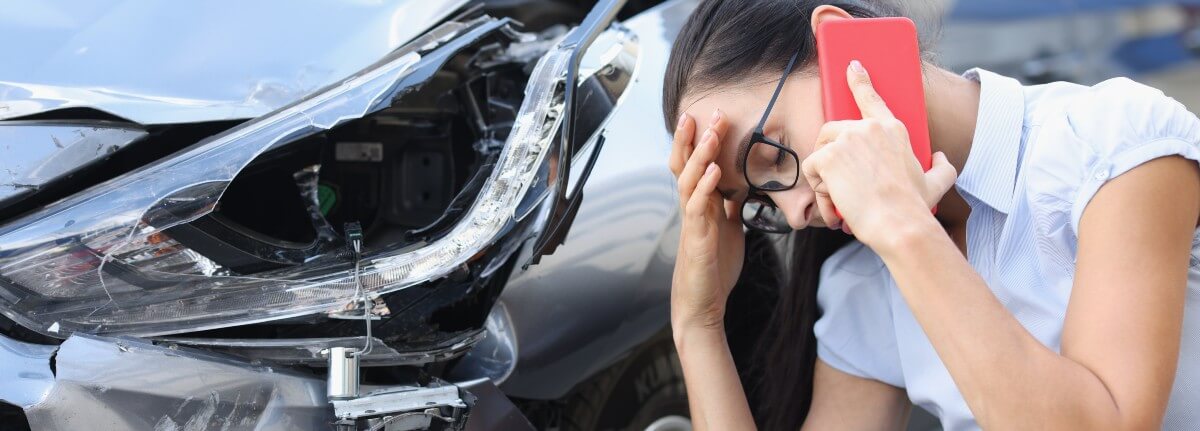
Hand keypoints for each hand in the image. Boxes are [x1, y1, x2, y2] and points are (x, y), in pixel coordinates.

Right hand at [668, 110, 744, 329]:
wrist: (703, 301)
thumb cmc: (714, 266)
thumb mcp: (727, 228)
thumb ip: (730, 206)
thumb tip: (742, 187)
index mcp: (699, 203)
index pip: (693, 163)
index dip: (697, 139)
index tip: (710, 116)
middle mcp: (691, 206)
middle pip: (685, 163)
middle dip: (695, 136)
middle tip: (709, 111)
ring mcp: (692, 220)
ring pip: (688, 179)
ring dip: (700, 154)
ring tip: (711, 132)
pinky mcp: (696, 236)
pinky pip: (697, 206)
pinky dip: (705, 186)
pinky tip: (713, 171)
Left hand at [801, 61, 956, 247]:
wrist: (899, 223)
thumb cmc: (915, 207)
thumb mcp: (937, 183)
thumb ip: (942, 167)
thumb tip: (941, 158)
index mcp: (893, 129)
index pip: (871, 97)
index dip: (859, 80)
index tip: (851, 66)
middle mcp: (869, 127)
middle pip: (832, 131)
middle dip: (830, 156)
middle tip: (842, 184)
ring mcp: (848, 139)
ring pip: (819, 150)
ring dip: (824, 175)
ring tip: (841, 196)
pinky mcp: (829, 155)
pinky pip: (811, 169)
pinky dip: (818, 189)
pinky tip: (834, 202)